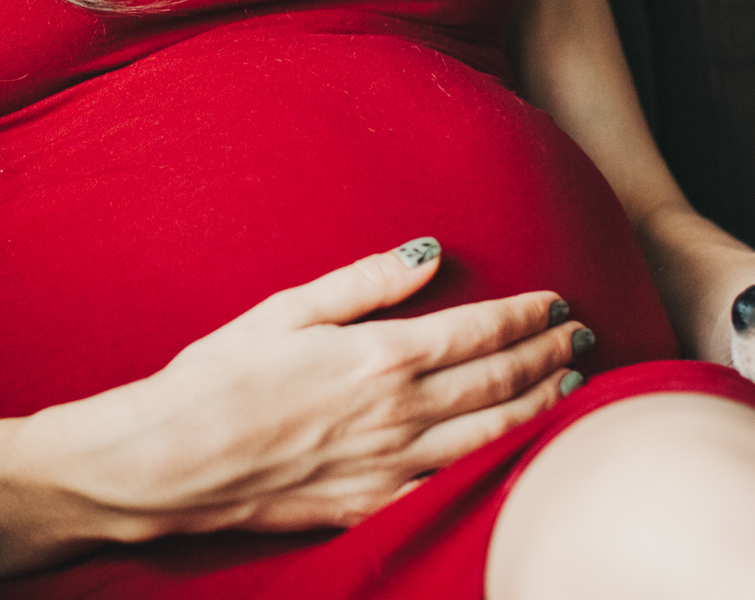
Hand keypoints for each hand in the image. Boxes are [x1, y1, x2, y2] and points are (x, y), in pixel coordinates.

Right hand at [52, 239, 590, 538]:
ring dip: (537, 406)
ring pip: (489, 435)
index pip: (477, 331)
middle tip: (581, 337)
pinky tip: (514, 450)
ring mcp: (390, 465)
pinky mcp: (373, 502)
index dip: (525, 315)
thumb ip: (365, 281)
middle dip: (546, 355)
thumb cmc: (218, 376)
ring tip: (570, 386)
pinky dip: (497, 463)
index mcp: (379, 356)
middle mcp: (398, 414)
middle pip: (496, 382)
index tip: (557, 301)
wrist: (173, 461)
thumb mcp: (287, 308)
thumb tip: (429, 252)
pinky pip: (453, 483)